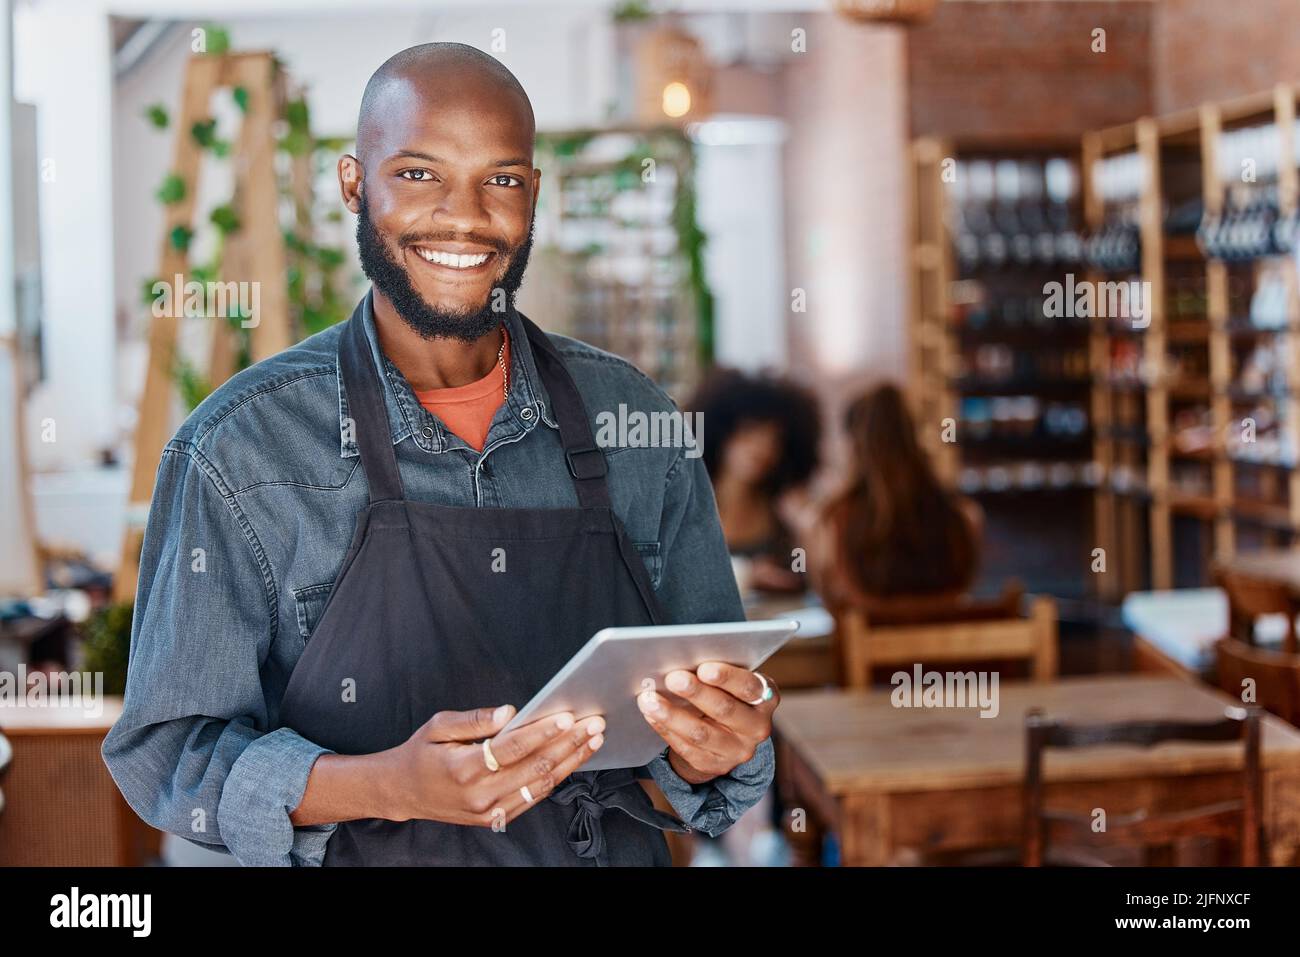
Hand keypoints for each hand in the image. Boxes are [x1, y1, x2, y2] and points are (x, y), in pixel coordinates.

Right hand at [388, 705, 604, 827]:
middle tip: (594, 724)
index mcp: (463, 767)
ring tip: (593, 740)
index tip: (567, 716)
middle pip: (535, 768)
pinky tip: (572, 761)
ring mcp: (488, 810)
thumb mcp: (438, 726)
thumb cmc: (421, 754)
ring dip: (571, 762)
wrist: (403, 792)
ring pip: (540, 786)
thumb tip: (509, 713)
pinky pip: (532, 798)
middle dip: (569, 743)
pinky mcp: (494, 818)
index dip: (542, 732)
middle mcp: (478, 794)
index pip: (512, 748)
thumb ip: (474, 719)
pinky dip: (556, 780)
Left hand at [637, 663, 778, 784]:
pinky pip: (686, 748)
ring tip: (648, 699)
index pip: (749, 687)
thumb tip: (683, 659)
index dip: (727, 677)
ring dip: (671, 714)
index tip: (703, 668)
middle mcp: (757, 728)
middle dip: (696, 692)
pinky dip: (665, 728)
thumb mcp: (732, 682)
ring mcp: (736, 750)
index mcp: (765, 699)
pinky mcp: (714, 765)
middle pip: (724, 709)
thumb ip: (717, 672)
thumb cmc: (727, 693)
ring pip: (700, 733)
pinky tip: (650, 714)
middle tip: (672, 678)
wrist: (728, 734)